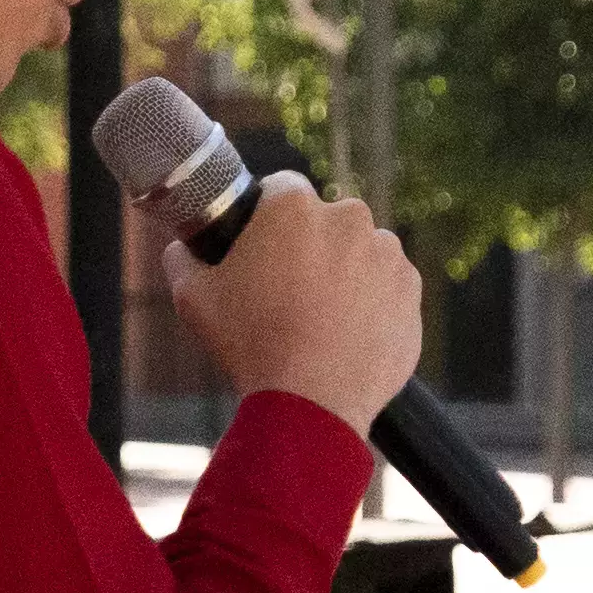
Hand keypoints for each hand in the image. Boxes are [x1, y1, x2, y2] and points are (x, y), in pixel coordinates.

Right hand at [164, 174, 421, 437]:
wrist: (312, 403)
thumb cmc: (249, 345)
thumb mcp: (192, 298)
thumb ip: (182, 257)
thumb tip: (181, 247)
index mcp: (294, 207)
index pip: (281, 188)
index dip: (268, 216)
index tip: (262, 245)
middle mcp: (348, 218)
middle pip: (326, 220)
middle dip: (311, 245)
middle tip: (289, 289)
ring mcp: (387, 253)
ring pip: (361, 251)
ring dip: (346, 272)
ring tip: (321, 317)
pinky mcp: (411, 290)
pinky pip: (389, 285)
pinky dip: (374, 301)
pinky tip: (348, 333)